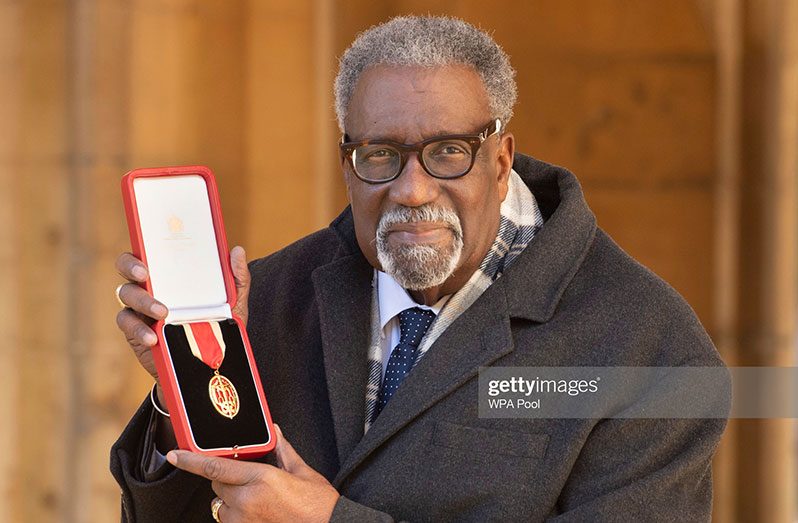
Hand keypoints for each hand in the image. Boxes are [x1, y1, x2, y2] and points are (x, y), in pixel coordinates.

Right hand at [114, 245, 251, 386]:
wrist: (206, 365)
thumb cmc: (216, 326)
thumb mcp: (232, 303)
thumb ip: (236, 278)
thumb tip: (238, 251)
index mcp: (170, 274)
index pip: (149, 251)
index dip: (145, 244)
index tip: (150, 247)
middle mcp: (151, 286)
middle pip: (126, 267)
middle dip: (131, 266)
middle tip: (145, 274)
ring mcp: (140, 308)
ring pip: (126, 294)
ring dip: (142, 301)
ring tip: (163, 313)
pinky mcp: (135, 331)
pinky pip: (127, 323)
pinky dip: (138, 329)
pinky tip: (153, 337)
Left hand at [167, 424, 338, 522]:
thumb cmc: (319, 504)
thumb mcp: (302, 472)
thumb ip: (283, 451)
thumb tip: (274, 433)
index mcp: (261, 479)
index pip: (215, 467)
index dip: (191, 461)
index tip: (175, 455)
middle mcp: (248, 501)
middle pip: (217, 486)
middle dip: (227, 479)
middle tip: (250, 479)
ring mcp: (246, 521)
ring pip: (223, 506)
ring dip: (232, 500)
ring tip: (259, 500)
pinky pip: (231, 521)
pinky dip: (239, 515)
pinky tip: (260, 512)